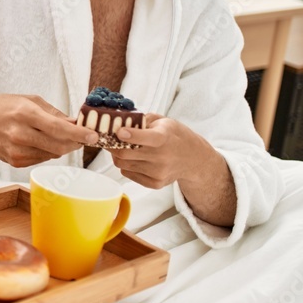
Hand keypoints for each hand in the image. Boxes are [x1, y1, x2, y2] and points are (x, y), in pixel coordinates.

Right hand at [0, 94, 96, 166]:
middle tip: (84, 137)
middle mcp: (19, 134)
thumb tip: (78, 123)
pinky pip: (41, 159)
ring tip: (60, 136)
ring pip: (52, 154)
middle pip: (59, 146)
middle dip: (76, 142)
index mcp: (25, 114)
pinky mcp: (14, 162)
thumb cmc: (4, 106)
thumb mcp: (30, 100)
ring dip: (62, 146)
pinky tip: (40, 142)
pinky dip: (47, 151)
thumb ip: (55, 113)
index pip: (58, 128)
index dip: (78, 134)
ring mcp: (16, 151)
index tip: (93, 136)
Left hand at [111, 113, 235, 225]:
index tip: (119, 131)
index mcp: (164, 138)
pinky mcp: (154, 183)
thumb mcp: (163, 121)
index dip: (130, 135)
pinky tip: (133, 158)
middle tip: (108, 138)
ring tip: (122, 147)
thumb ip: (142, 119)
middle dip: (112, 145)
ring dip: (117, 155)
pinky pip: (127, 173)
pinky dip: (125, 165)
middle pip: (125, 153)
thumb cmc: (175, 136)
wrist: (193, 159)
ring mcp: (158, 172)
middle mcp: (162, 157)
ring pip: (122, 164)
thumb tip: (120, 121)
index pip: (146, 137)